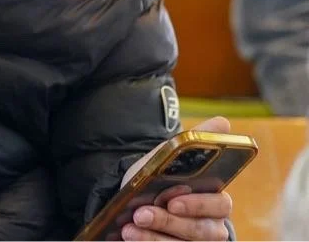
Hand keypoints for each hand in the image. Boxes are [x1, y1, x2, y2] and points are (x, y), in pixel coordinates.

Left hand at [119, 117, 233, 240]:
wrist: (134, 198)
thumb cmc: (160, 177)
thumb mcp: (170, 157)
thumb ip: (197, 140)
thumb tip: (222, 121)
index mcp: (216, 201)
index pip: (219, 205)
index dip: (198, 204)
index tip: (173, 201)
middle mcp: (212, 228)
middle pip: (199, 231)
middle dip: (168, 222)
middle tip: (141, 213)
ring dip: (153, 237)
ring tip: (129, 227)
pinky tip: (129, 236)